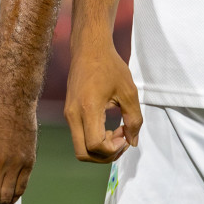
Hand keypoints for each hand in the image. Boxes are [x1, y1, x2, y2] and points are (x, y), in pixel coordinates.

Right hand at [63, 41, 141, 162]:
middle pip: (83, 153)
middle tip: (121, 140)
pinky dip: (94, 140)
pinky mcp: (69, 112)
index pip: (96, 145)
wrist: (89, 48)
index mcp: (88, 109)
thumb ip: (134, 120)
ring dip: (100, 149)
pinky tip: (108, 127)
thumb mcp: (128, 91)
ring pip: (80, 147)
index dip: (113, 149)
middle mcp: (73, 114)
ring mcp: (69, 114)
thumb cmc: (110, 66)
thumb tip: (132, 142)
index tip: (126, 134)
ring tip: (117, 133)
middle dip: (105, 155)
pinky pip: (80, 136)